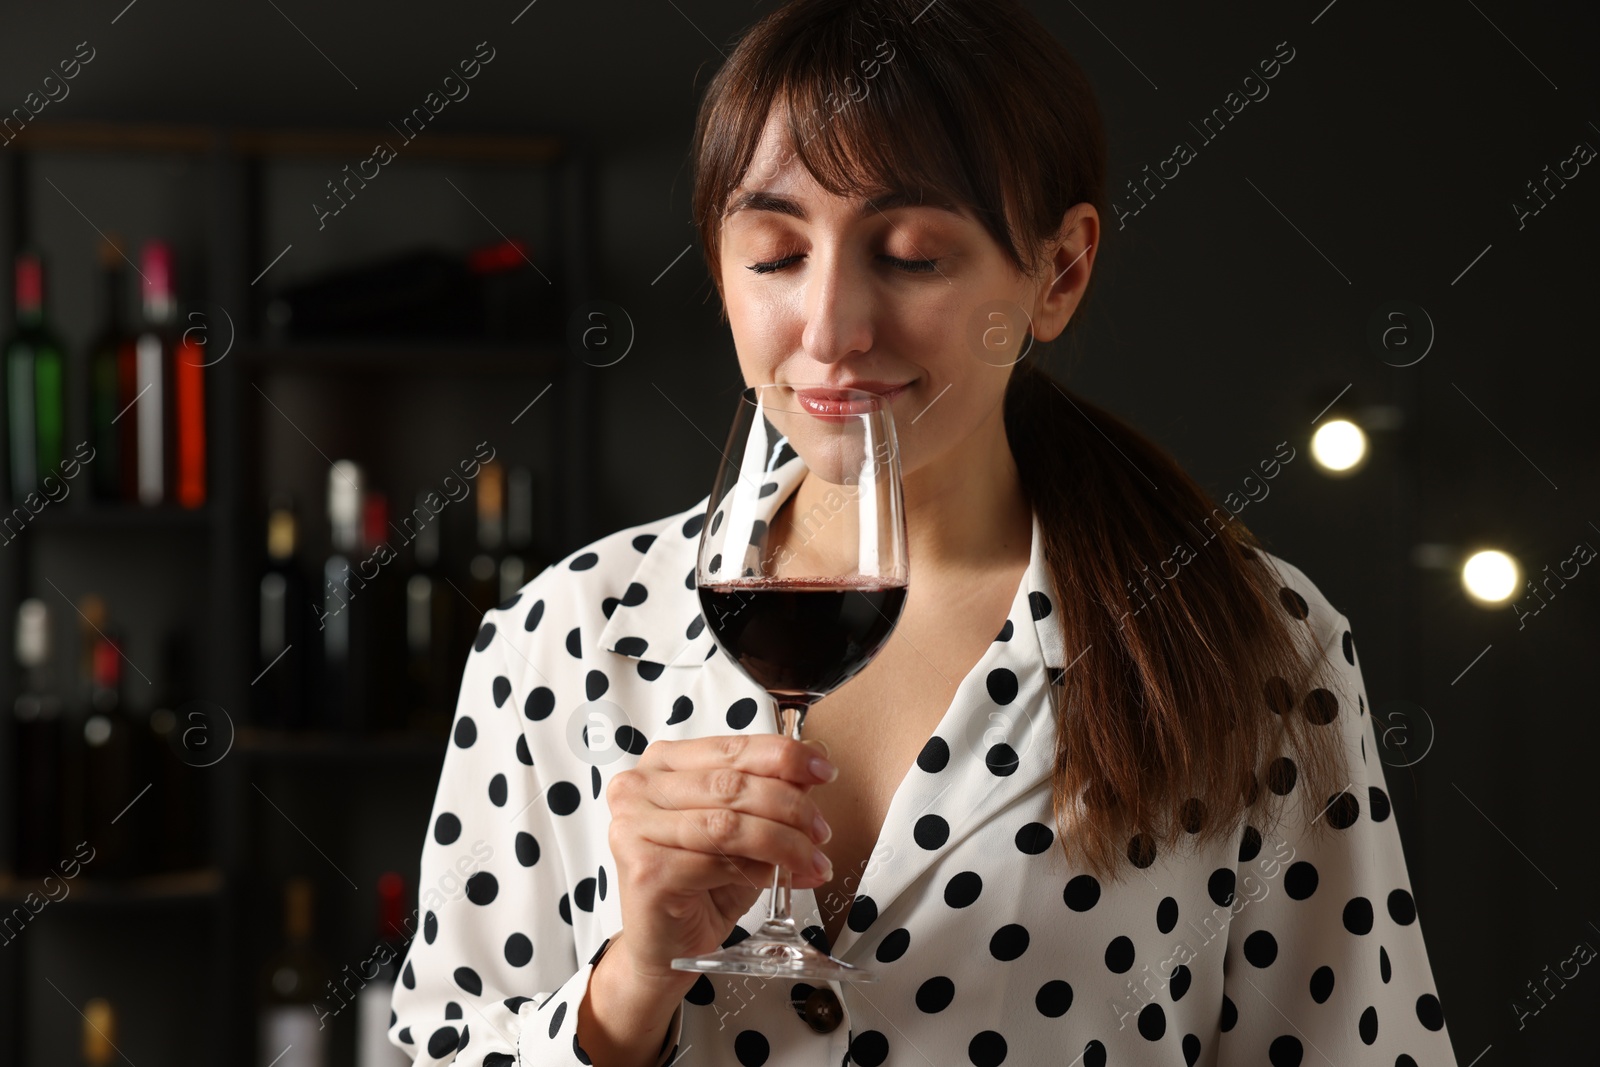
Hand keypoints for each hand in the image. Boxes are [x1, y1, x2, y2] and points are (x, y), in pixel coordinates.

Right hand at [605, 733, 837, 981]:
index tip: (824, 771)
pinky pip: (719, 863)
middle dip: (790, 806)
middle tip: (821, 831)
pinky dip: (760, 872)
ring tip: (813, 860)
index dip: (784, 756)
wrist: (666, 946)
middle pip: (732, 784)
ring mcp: (634, 829)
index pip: (732, 747)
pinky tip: (780, 882)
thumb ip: (770, 789)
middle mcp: (639, 788)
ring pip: (728, 824)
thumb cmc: (701, 884)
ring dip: (783, 843)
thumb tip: (815, 754)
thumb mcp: (743, 826)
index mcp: (662, 764)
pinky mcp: (647, 871)